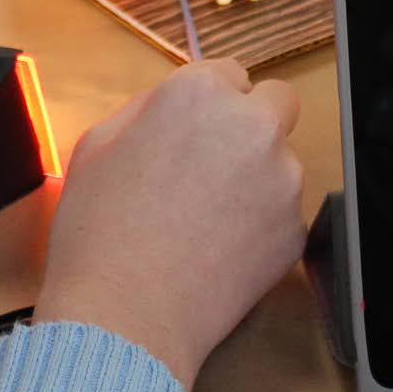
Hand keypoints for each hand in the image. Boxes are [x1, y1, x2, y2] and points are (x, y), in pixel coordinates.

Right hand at [31, 59, 304, 391]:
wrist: (123, 318)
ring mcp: (282, 179)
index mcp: (198, 93)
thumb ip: (146, 109)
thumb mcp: (97, 146)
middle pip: (277, 103)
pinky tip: (219, 250)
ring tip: (205, 220)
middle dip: (253, 124)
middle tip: (216, 163)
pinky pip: (283, 213)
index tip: (195, 132)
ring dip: (257, 177)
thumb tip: (174, 108)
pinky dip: (261, 225)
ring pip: (282, 161)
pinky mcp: (295, 229)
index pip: (229, 74)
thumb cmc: (98, 233)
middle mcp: (252, 125)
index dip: (210, 104)